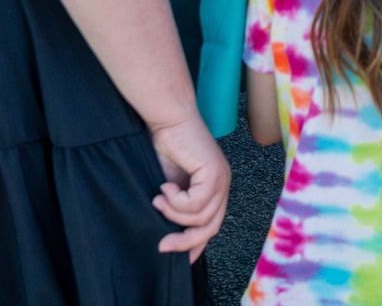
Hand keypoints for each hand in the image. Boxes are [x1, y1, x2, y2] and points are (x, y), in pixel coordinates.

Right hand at [149, 115, 230, 261]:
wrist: (168, 121)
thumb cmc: (167, 149)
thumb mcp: (171, 187)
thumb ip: (176, 208)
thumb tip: (168, 238)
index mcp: (215, 189)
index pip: (212, 226)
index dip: (196, 246)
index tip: (178, 259)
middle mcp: (223, 186)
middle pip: (211, 228)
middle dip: (185, 241)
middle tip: (161, 245)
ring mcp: (222, 179)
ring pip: (200, 218)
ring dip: (174, 213)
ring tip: (158, 197)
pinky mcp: (214, 173)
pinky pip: (195, 204)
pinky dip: (176, 201)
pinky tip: (166, 186)